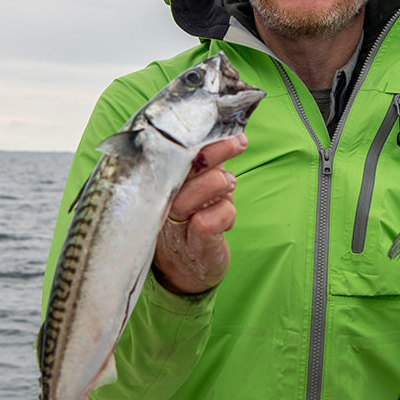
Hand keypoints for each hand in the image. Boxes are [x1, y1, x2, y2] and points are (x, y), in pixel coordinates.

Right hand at [152, 134, 247, 294]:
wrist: (186, 270)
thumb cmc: (191, 221)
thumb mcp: (193, 188)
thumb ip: (203, 164)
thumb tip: (231, 134)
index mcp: (160, 183)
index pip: (174, 152)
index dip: (202, 137)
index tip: (228, 128)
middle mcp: (163, 201)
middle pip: (188, 166)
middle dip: (218, 150)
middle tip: (238, 143)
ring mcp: (176, 224)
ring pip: (202, 189)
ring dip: (223, 184)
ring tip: (226, 190)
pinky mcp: (194, 245)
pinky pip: (212, 220)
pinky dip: (227, 213)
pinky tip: (226, 217)